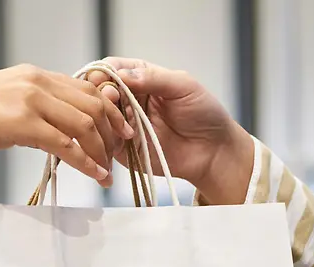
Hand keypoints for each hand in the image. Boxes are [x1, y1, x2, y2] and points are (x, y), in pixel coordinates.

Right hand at [0, 64, 133, 186]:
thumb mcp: (2, 103)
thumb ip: (30, 111)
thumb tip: (48, 132)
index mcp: (34, 75)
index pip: (85, 88)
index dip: (108, 110)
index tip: (119, 130)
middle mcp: (37, 82)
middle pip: (93, 104)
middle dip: (112, 131)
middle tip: (119, 152)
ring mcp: (31, 101)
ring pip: (85, 123)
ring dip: (102, 150)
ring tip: (107, 170)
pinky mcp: (23, 123)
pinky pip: (66, 144)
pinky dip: (86, 162)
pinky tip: (95, 175)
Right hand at [85, 58, 253, 203]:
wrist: (213, 151)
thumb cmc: (204, 114)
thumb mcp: (183, 86)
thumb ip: (153, 77)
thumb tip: (121, 74)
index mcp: (142, 79)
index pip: (114, 69)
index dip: (104, 71)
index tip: (103, 76)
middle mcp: (130, 100)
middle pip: (101, 92)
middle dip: (101, 93)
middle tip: (111, 97)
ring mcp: (125, 125)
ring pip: (100, 117)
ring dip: (102, 116)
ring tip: (115, 118)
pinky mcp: (124, 150)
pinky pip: (106, 144)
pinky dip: (104, 140)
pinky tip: (113, 137)